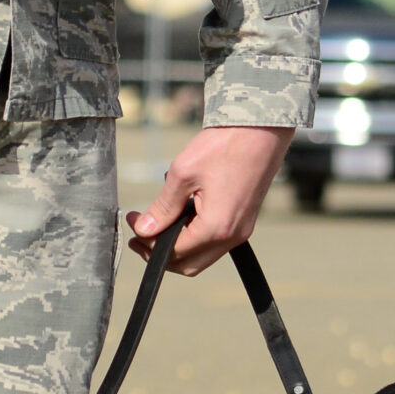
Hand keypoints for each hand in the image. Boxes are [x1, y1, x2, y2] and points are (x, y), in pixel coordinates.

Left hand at [126, 125, 292, 274]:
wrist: (261, 129)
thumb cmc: (225, 145)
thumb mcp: (183, 173)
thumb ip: (163, 207)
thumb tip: (145, 229)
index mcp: (216, 227)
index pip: (173, 252)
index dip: (147, 242)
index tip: (133, 223)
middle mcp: (232, 236)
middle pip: (188, 264)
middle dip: (160, 253)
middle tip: (140, 234)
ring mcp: (241, 230)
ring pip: (202, 255)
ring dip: (178, 246)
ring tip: (158, 223)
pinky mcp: (244, 221)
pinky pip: (216, 241)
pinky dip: (195, 236)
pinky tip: (182, 215)